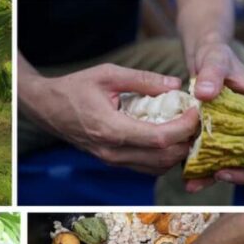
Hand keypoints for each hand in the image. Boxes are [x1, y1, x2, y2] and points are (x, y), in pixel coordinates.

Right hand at [19, 63, 198, 174]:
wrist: (48, 109)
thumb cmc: (75, 88)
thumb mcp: (108, 75)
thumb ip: (144, 80)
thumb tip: (175, 84)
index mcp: (111, 129)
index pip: (159, 138)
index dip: (184, 128)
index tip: (195, 112)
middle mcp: (113, 152)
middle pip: (164, 158)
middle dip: (186, 141)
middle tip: (196, 121)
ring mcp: (113, 161)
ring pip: (158, 168)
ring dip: (177, 152)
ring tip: (185, 129)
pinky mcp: (114, 163)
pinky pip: (147, 168)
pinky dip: (164, 157)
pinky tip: (169, 137)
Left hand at [184, 41, 243, 192]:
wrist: (201, 61)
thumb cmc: (215, 56)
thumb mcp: (214, 59)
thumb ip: (212, 72)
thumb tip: (205, 93)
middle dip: (243, 173)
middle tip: (221, 175)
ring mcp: (236, 135)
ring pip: (236, 164)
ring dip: (218, 178)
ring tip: (194, 185)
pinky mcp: (219, 140)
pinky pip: (216, 160)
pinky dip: (203, 173)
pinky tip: (188, 181)